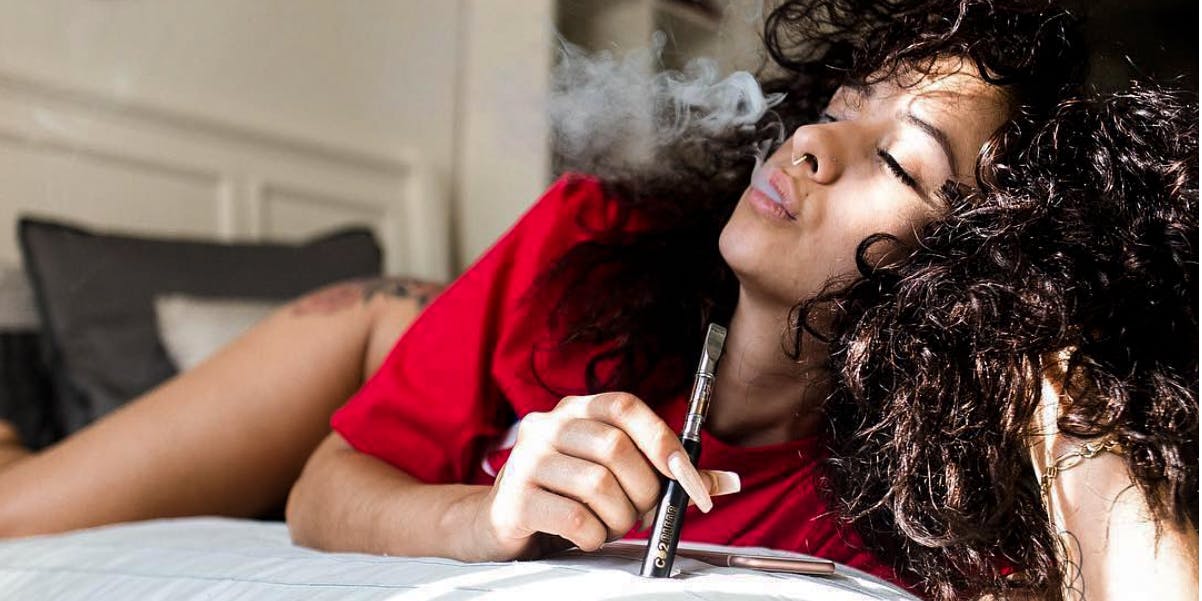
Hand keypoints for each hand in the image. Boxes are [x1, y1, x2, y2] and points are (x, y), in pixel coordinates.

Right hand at [471, 392, 739, 559]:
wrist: (496, 523)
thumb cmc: (564, 495)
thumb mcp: (613, 476)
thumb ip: (665, 474)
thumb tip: (727, 481)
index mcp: (576, 410)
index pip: (627, 408)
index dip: (663, 441)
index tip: (688, 480)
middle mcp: (548, 425)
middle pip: (616, 448)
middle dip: (642, 491)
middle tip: (640, 513)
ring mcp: (527, 460)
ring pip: (597, 484)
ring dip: (618, 517)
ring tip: (609, 526)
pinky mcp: (515, 499)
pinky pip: (575, 518)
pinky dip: (594, 536)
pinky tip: (588, 537)